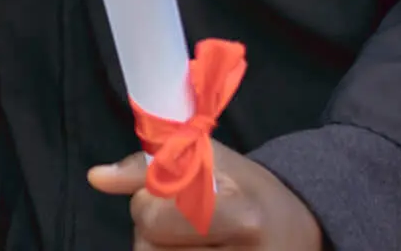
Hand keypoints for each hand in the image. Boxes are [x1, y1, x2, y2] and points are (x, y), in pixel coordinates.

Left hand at [90, 143, 322, 248]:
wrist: (303, 230)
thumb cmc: (247, 188)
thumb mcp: (205, 159)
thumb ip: (147, 166)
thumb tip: (96, 177)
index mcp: (240, 215)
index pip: (152, 218)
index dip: (150, 202)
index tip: (175, 193)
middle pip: (148, 247)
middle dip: (153, 229)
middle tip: (185, 219)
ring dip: (161, 248)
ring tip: (195, 238)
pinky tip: (194, 248)